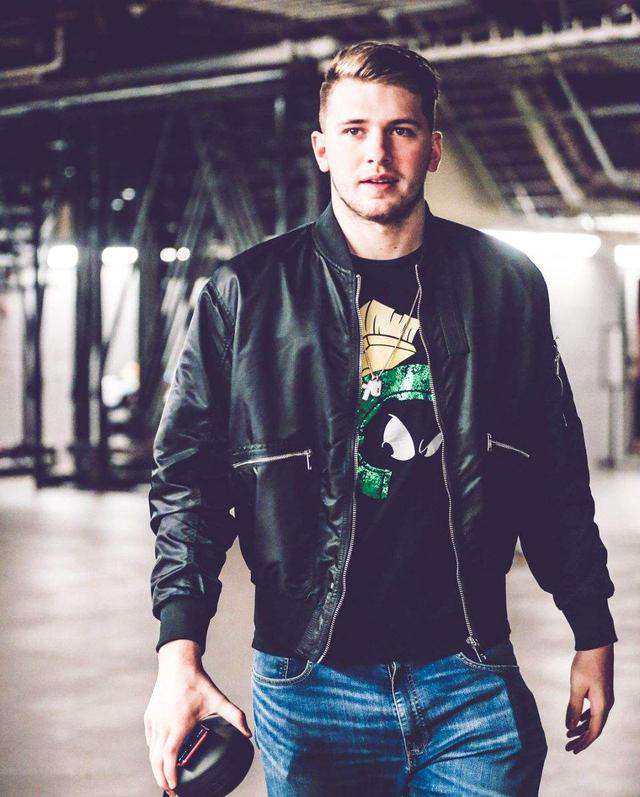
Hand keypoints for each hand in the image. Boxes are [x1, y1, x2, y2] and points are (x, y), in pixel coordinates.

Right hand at [144, 640, 251, 794]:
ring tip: (166, 778)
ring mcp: (154, 721)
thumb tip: (248, 733)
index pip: (170, 757)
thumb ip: (235, 716)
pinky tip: (161, 757)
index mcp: (179, 724)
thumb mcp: (218, 699)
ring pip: (151, 752)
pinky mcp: (149, 716)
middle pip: (156, 761)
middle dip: (161, 779)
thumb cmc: (197, 682)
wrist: (178, 664)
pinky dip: (154, 752)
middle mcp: (163, 725)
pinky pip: (150, 740)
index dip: (170, 775)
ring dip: (157, 768)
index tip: (176, 787)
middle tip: (172, 791)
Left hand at [565, 643, 614, 753]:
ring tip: (569, 734)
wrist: (597, 645)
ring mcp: (605, 698)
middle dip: (582, 738)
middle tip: (568, 747)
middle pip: (595, 728)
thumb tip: (570, 727)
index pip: (593, 731)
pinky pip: (594, 710)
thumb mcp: (577, 687)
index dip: (583, 743)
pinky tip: (577, 720)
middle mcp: (606, 704)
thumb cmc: (586, 665)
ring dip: (582, 728)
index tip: (572, 750)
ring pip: (594, 719)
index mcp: (602, 706)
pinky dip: (585, 717)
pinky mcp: (601, 691)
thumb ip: (573, 707)